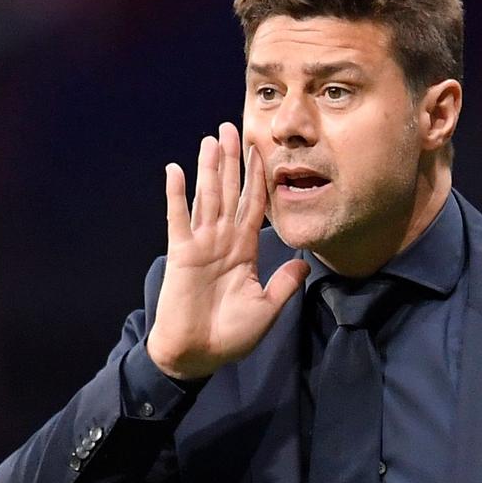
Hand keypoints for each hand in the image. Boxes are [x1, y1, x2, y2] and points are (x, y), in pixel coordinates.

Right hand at [146, 123, 308, 379]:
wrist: (197, 355)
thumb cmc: (230, 336)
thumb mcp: (267, 309)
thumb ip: (284, 284)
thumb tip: (306, 262)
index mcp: (243, 251)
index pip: (254, 206)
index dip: (259, 179)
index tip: (263, 151)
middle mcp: (222, 241)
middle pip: (230, 192)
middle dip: (233, 161)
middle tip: (234, 127)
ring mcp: (201, 245)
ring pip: (208, 197)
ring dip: (210, 168)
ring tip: (212, 139)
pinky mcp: (181, 253)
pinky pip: (178, 218)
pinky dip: (177, 195)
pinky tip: (176, 170)